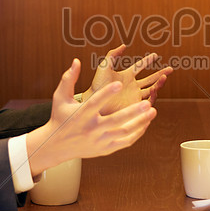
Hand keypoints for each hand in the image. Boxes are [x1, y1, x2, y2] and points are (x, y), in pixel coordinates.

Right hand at [26, 59, 157, 175]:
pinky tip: (145, 123)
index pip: (95, 103)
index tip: (119, 83)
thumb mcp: (60, 97)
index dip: (107, 93)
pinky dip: (137, 133)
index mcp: (80, 115)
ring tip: (152, 111)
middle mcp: (91, 129)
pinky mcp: (105, 149)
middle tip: (147, 102)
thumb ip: (69, 79)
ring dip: (140, 122)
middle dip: (132, 112)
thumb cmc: (60, 117)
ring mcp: (99, 140)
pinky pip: (125, 142)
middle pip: (115, 120)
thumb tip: (76, 61)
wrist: (56, 146)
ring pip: (124, 132)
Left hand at [83, 44, 172, 114]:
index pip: (139, 67)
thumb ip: (113, 54)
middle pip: (149, 79)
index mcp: (126, 75)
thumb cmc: (97, 84)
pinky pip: (148, 100)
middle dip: (160, 74)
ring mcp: (134, 95)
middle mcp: (132, 85)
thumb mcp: (104, 66)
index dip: (148, 61)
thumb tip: (124, 45)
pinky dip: (154, 95)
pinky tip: (156, 89)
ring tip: (165, 77)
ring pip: (151, 89)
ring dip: (159, 83)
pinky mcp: (135, 105)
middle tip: (171, 69)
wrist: (95, 102)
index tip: (156, 55)